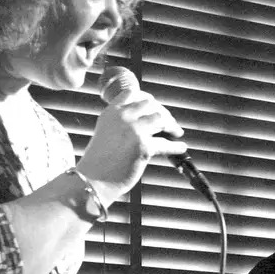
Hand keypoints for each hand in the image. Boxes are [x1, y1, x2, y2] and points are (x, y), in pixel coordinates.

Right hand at [78, 71, 189, 198]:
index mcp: (111, 111)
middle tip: (170, 123)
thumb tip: (149, 120)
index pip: (133, 94)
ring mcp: (133, 130)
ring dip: (171, 126)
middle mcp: (122, 116)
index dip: (148, 100)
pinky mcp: (143, 146)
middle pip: (151, 104)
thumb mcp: (107, 132)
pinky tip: (181, 147)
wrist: (93, 179)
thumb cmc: (100, 161)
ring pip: (161, 119)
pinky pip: (166, 143)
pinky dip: (176, 146)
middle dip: (163, 112)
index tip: (156, 108)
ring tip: (176, 133)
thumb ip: (122, 122)